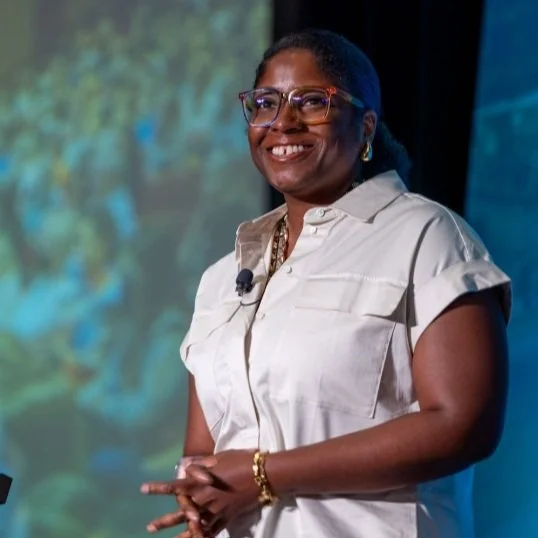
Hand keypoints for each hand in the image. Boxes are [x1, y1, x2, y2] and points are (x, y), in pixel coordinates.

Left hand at [141, 449, 259, 535]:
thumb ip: (202, 463)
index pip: (176, 486)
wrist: (263, 473)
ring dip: (181, 534)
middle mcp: (207, 498)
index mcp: (202, 481)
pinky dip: (204, 537)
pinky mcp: (228, 517)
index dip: (159, 488)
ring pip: (195, 525)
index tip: (143, 489)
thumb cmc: (242, 460)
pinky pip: (214, 530)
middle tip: (150, 527)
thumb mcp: (220, 457)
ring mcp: (217, 510)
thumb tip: (188, 465)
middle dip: (165, 520)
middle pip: (182, 511)